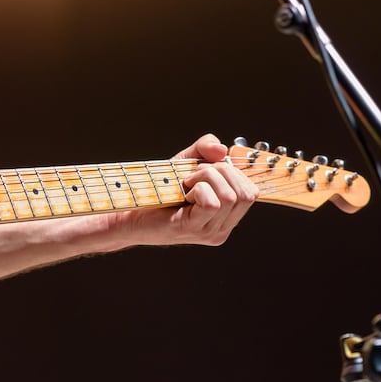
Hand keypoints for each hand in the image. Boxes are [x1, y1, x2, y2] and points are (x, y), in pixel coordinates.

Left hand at [113, 133, 258, 246]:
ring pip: (230, 196)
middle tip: (195, 174)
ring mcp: (208, 232)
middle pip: (246, 193)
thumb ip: (205, 149)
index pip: (252, 192)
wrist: (128, 209)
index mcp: (226, 218)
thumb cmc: (158, 188)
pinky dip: (199, 187)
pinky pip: (212, 202)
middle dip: (222, 172)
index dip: (233, 173)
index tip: (208, 169)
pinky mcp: (192, 229)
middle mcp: (221, 229)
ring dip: (207, 178)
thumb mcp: (186, 161)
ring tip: (187, 181)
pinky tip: (184, 190)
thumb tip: (221, 150)